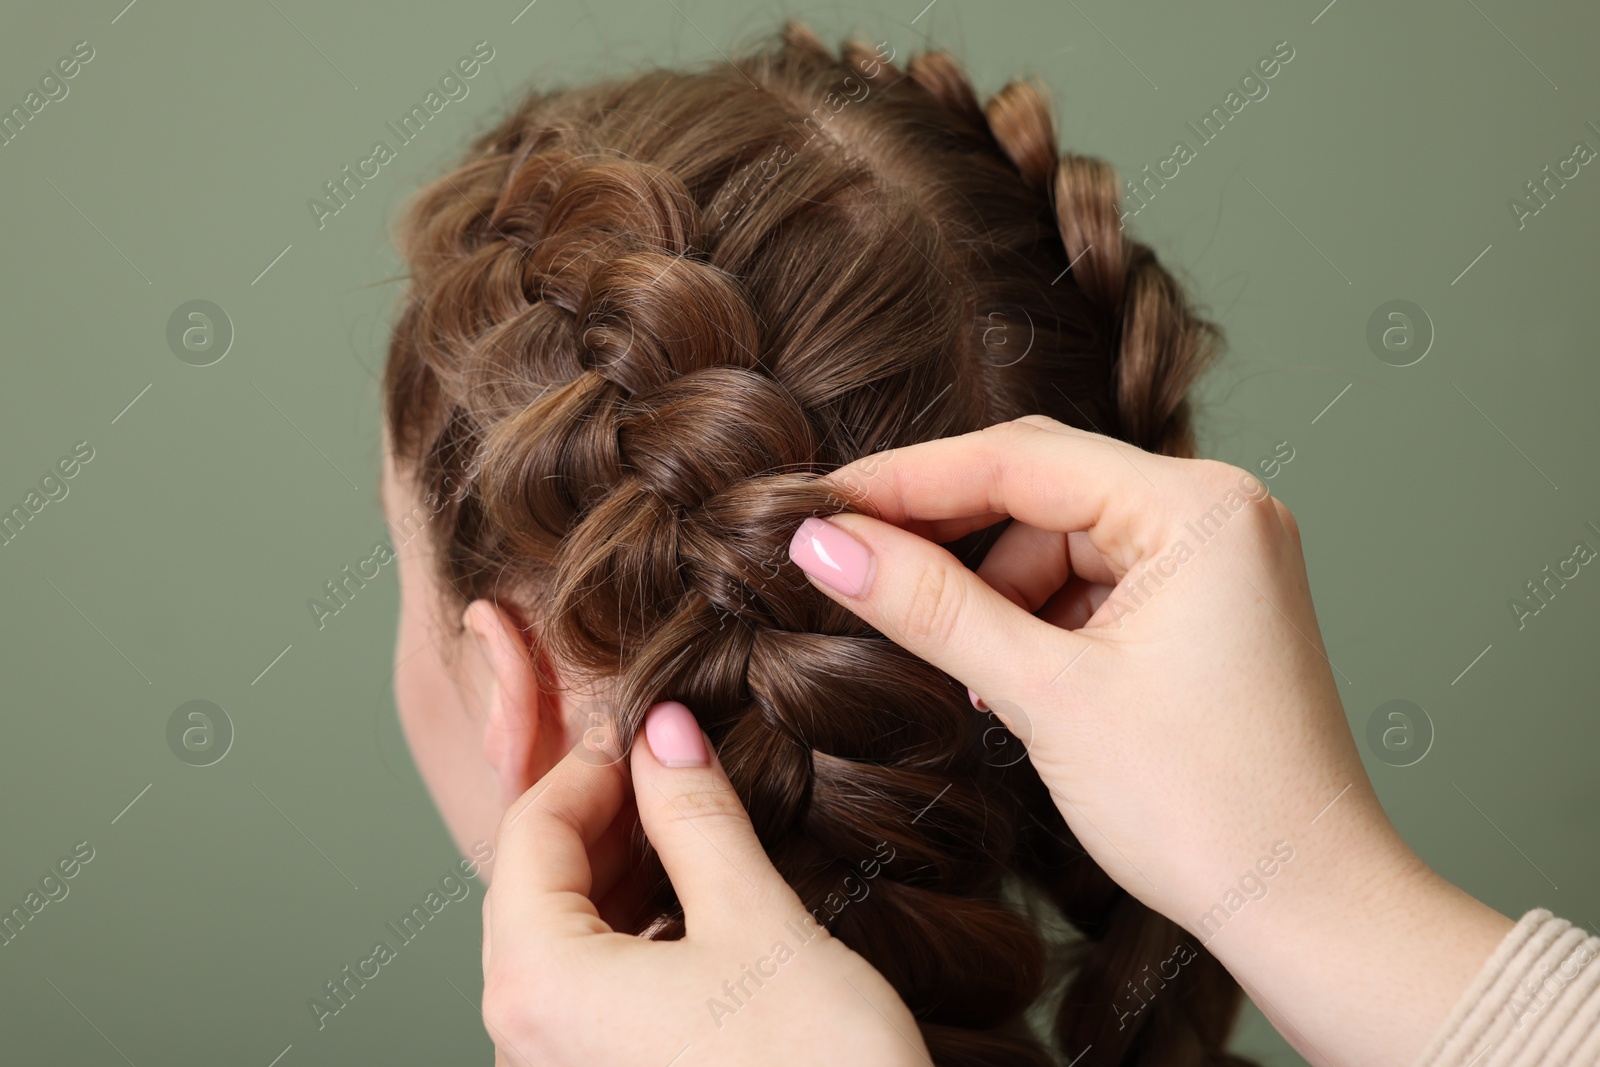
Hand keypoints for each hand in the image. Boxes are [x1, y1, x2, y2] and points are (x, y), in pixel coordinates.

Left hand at [479, 699, 928, 1066]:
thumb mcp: (757, 925)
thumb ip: (698, 816)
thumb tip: (664, 732)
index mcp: (538, 985)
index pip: (529, 833)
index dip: (589, 764)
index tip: (649, 729)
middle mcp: (524, 1040)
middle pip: (535, 888)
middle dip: (603, 816)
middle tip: (674, 768)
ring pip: (563, 941)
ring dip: (621, 873)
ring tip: (691, 828)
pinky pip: (590, 993)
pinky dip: (633, 935)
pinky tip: (694, 913)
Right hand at [786, 415, 1512, 1066]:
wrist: (1306, 905)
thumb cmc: (1205, 809)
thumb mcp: (1045, 695)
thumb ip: (929, 606)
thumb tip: (824, 544)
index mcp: (1197, 508)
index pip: (1018, 459)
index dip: (905, 481)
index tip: (817, 506)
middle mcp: (1218, 510)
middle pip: (1041, 487)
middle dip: (944, 532)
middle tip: (848, 562)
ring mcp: (1218, 556)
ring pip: (1060, 537)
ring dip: (991, 587)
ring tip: (953, 662)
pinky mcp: (1207, 602)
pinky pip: (1094, 579)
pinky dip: (1038, 617)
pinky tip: (1000, 672)